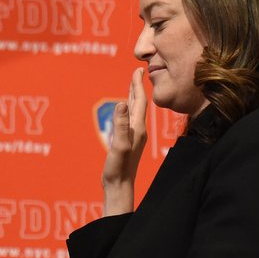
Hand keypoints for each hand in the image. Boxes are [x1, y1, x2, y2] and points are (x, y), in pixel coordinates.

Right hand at [101, 67, 147, 214]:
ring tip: (132, 87)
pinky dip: (128, 111)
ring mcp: (133, 137)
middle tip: (137, 73)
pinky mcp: (128, 143)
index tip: (138, 70)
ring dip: (133, 98)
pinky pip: (129, 121)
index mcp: (137, 128)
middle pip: (139, 104)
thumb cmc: (119, 168)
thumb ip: (121, 125)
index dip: (138, 85)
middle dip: (137, 88)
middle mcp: (138, 131)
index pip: (139, 102)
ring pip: (135, 112)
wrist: (120, 187)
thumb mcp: (119, 145)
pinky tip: (124, 112)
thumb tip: (123, 103)